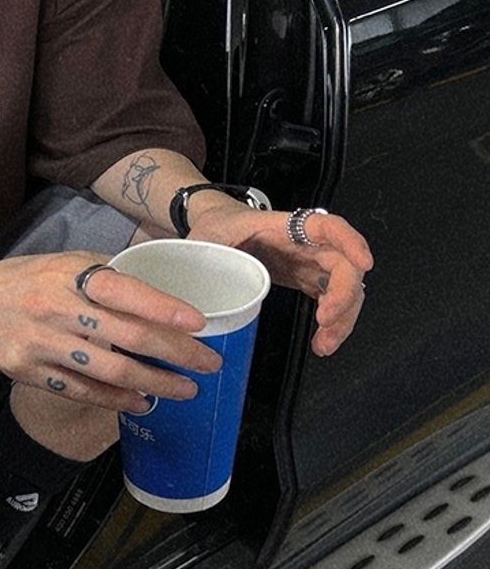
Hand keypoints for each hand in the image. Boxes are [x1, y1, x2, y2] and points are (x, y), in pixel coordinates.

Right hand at [0, 250, 220, 413]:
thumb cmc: (24, 278)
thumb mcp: (63, 262)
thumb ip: (105, 276)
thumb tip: (157, 293)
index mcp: (68, 275)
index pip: (125, 291)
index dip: (164, 308)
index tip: (199, 324)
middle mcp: (56, 308)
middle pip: (126, 336)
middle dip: (174, 353)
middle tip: (206, 363)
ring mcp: (41, 343)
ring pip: (109, 370)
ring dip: (153, 383)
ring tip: (184, 389)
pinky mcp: (29, 372)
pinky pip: (82, 391)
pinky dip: (117, 399)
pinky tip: (140, 401)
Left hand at [187, 203, 373, 356]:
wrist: (217, 225)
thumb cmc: (217, 225)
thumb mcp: (206, 237)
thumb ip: (208, 256)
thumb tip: (205, 284)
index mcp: (282, 226)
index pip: (327, 226)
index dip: (350, 242)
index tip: (363, 264)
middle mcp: (304, 243)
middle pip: (343, 265)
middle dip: (345, 296)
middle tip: (327, 323)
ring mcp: (308, 261)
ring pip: (343, 287)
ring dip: (343, 317)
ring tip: (325, 343)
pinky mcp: (306, 278)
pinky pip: (331, 298)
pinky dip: (334, 321)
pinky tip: (323, 340)